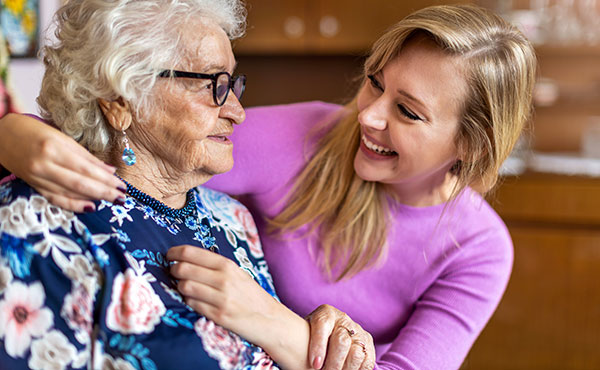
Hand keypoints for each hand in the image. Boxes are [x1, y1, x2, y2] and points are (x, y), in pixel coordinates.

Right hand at [0, 114, 125, 211]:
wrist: (2, 136)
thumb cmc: (34, 132)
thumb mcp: (61, 137)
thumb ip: (86, 156)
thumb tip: (110, 170)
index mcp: (54, 148)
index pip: (86, 168)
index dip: (106, 179)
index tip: (122, 185)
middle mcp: (45, 165)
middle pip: (80, 184)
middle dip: (104, 192)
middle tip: (122, 198)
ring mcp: (38, 178)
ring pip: (70, 193)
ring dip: (93, 198)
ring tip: (111, 200)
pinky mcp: (34, 186)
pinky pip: (56, 199)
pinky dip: (74, 205)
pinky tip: (90, 207)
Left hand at [167, 245, 280, 342]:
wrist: (270, 319)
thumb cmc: (251, 295)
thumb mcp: (237, 274)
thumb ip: (215, 267)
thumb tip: (187, 260)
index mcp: (227, 265)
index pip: (190, 253)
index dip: (174, 253)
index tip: (169, 256)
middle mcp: (223, 279)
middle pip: (183, 269)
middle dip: (173, 271)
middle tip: (174, 273)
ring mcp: (220, 298)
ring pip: (184, 287)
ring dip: (180, 288)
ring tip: (186, 288)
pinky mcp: (218, 315)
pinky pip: (191, 305)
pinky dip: (190, 302)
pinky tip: (196, 301)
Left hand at [306, 305, 374, 369]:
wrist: (328, 331)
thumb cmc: (311, 336)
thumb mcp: (305, 333)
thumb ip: (305, 342)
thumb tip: (307, 361)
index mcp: (325, 313)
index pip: (322, 325)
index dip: (319, 346)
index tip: (315, 365)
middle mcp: (343, 319)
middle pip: (341, 341)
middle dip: (333, 363)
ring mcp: (358, 330)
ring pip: (356, 352)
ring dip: (346, 369)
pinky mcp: (368, 343)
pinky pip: (367, 360)